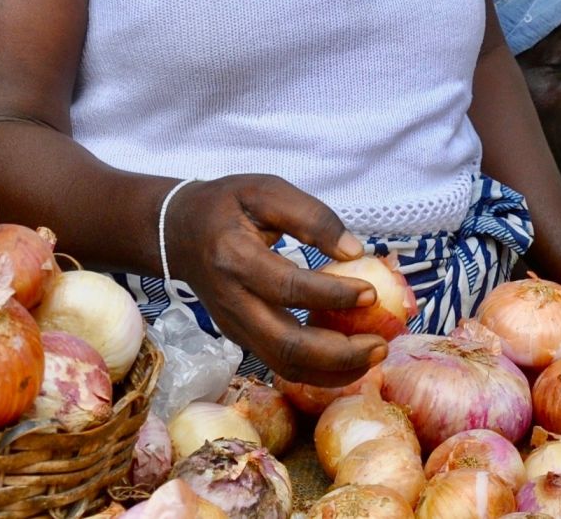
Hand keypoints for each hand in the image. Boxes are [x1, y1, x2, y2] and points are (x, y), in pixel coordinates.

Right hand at [165, 175, 387, 386]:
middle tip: (381, 344)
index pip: (288, 288)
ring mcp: (234, 326)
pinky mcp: (241, 338)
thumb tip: (355, 251)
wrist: (179, 232)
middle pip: (286, 346)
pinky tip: (350, 358)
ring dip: (333, 370)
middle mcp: (232, 302)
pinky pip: (281, 363)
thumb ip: (311, 216)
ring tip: (373, 355)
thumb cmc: (227, 205)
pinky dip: (318, 370)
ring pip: (284, 365)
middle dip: (339, 354)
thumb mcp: (265, 191)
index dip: (333, 295)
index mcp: (235, 259)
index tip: (372, 293)